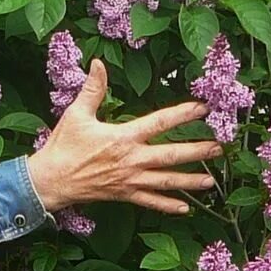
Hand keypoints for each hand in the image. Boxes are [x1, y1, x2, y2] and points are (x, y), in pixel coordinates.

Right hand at [28, 60, 220, 215]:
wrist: (51, 180)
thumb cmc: (64, 146)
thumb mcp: (77, 114)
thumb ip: (93, 89)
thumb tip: (97, 63)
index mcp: (123, 137)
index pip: (159, 123)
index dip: (182, 114)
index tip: (203, 108)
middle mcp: (131, 160)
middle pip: (171, 155)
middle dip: (197, 152)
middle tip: (219, 148)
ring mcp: (129, 180)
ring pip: (166, 181)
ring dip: (190, 181)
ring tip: (212, 181)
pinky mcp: (124, 195)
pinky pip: (150, 202)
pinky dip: (167, 205)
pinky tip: (185, 207)